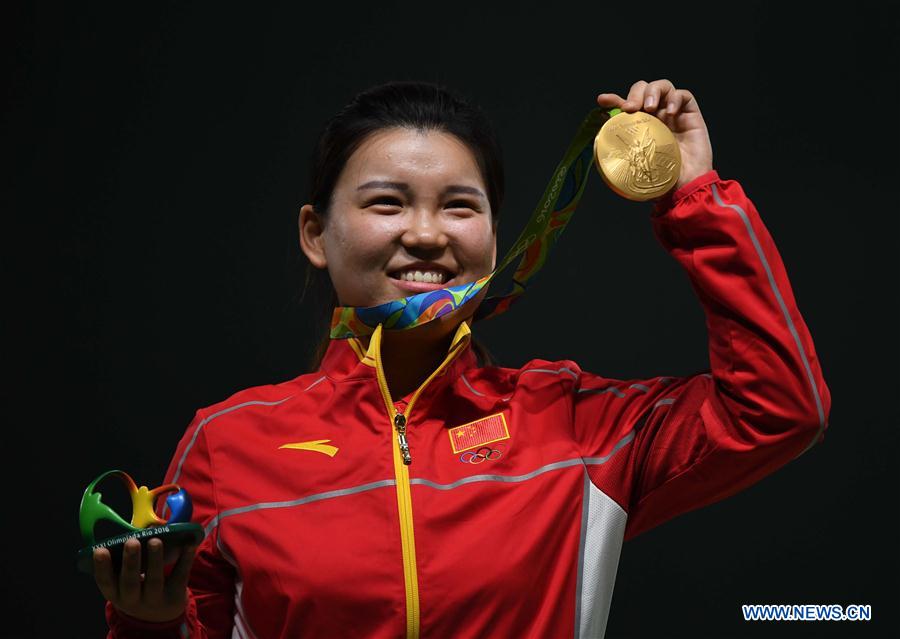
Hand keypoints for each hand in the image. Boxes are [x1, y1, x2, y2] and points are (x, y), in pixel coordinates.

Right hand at [94, 537, 197, 622]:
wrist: (158, 616)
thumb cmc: (137, 589)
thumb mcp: (124, 584)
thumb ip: (122, 565)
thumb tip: (131, 530)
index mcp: (116, 593)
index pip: (106, 582)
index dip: (102, 567)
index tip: (99, 550)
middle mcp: (133, 599)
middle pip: (130, 583)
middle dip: (130, 562)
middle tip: (131, 542)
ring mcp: (155, 599)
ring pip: (155, 580)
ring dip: (155, 560)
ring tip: (155, 541)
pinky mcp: (175, 595)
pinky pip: (180, 576)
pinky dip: (185, 559)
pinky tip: (188, 544)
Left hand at [597, 79, 712, 191]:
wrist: (685, 187)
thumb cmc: (661, 180)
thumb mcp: (634, 165)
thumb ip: (621, 153)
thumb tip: (599, 146)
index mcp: (640, 126)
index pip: (626, 106)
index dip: (614, 100)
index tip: (603, 100)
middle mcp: (656, 116)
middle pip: (643, 90)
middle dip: (634, 94)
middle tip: (630, 109)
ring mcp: (673, 114)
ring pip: (662, 86)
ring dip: (652, 91)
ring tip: (649, 107)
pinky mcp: (691, 115)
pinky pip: (684, 95)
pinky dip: (675, 98)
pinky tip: (670, 112)